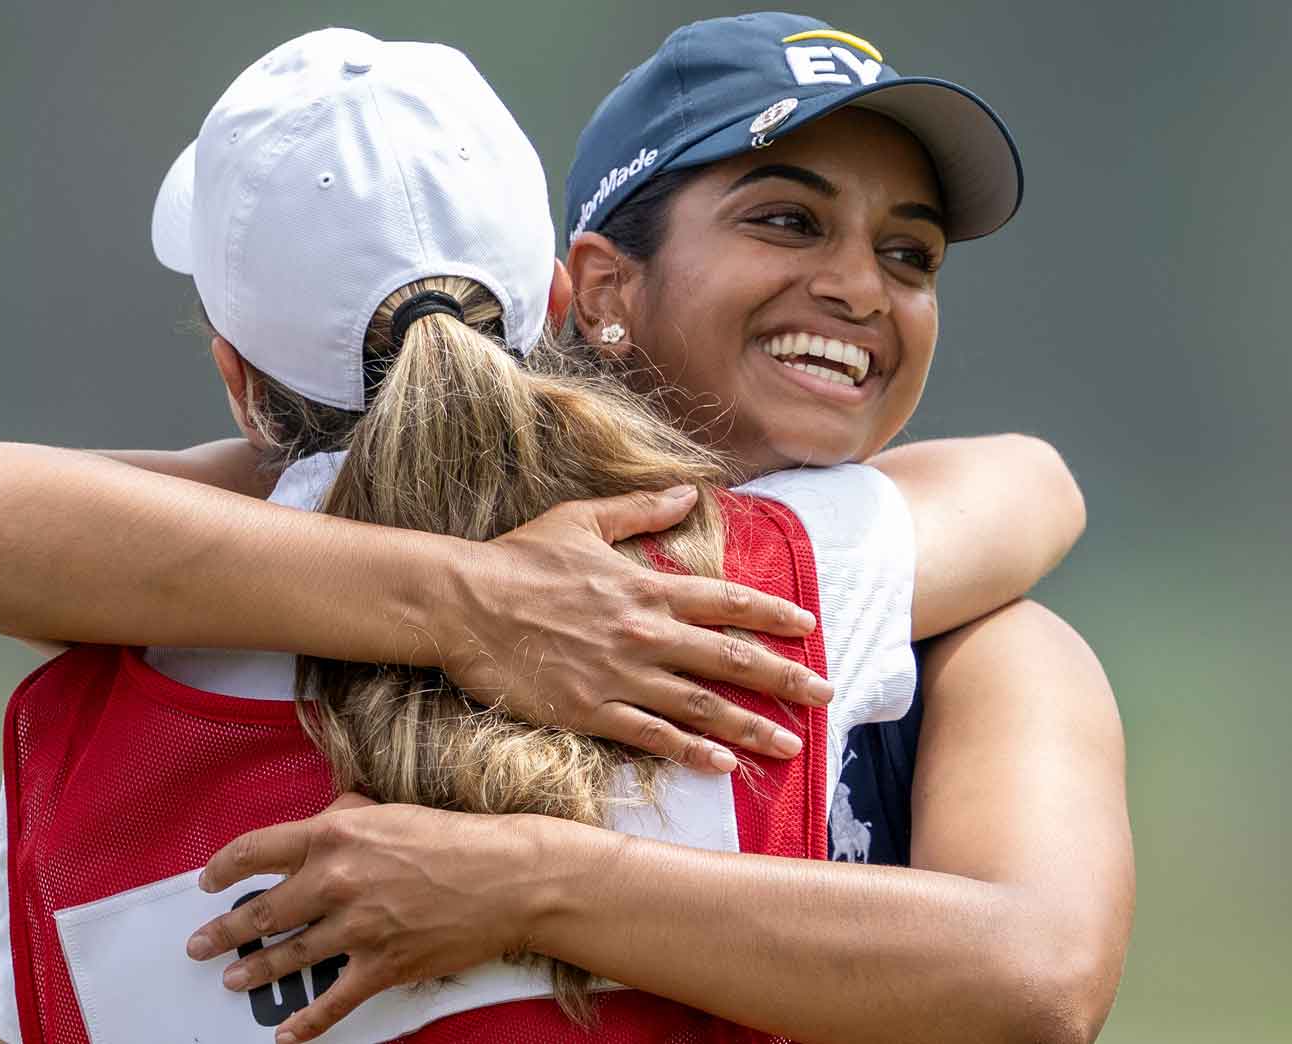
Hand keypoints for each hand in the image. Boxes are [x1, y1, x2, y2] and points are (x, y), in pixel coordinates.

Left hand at [186, 795, 569, 1042]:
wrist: (507, 879)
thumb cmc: (453, 839)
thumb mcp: (389, 811)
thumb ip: (345, 818)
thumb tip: (320, 823)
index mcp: (333, 836)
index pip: (256, 851)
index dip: (223, 868)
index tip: (208, 881)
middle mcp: (336, 882)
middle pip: (261, 912)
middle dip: (223, 932)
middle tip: (199, 946)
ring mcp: (357, 928)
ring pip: (289, 957)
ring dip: (255, 972)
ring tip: (233, 980)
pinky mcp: (382, 966)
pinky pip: (333, 1002)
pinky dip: (306, 1024)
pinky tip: (286, 1035)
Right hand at [445, 485, 832, 772]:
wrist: (464, 603)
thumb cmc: (518, 559)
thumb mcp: (582, 519)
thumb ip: (641, 510)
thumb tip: (689, 493)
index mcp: (646, 587)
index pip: (727, 601)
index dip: (773, 614)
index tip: (809, 628)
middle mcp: (646, 633)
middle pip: (731, 658)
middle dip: (785, 678)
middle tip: (827, 694)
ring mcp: (621, 675)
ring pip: (702, 705)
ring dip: (752, 726)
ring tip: (792, 744)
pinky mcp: (591, 710)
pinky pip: (653, 736)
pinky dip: (692, 752)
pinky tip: (723, 766)